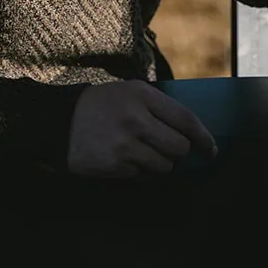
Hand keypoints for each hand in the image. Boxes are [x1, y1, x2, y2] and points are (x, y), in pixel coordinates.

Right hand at [67, 80, 217, 178]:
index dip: (203, 137)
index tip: (211, 148)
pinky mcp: (115, 166)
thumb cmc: (98, 105)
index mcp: (142, 95)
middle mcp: (135, 119)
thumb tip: (190, 132)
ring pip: (164, 165)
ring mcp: (125, 145)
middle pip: (179, 147)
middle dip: (179, 153)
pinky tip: (123, 158)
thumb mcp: (128, 92)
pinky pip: (142, 175)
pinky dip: (138, 170)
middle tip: (171, 151)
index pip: (185, 119)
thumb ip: (158, 106)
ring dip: (159, 163)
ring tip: (141, 152)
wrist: (57, 121)